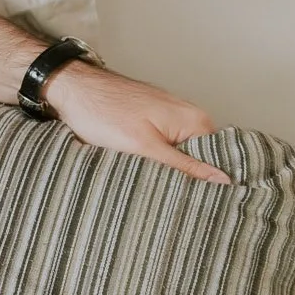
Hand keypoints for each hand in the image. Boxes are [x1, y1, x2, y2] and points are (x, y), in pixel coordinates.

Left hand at [41, 63, 229, 184]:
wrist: (72, 89)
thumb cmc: (102, 112)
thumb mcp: (145, 147)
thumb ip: (185, 166)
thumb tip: (222, 180)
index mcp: (194, 120)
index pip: (219, 159)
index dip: (212, 184)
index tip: (203, 204)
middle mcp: (187, 116)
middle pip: (200, 158)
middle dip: (189, 180)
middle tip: (172, 200)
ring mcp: (169, 118)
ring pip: (180, 155)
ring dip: (169, 171)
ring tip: (154, 187)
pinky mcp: (152, 122)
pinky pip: (164, 148)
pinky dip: (155, 161)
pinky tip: (143, 172)